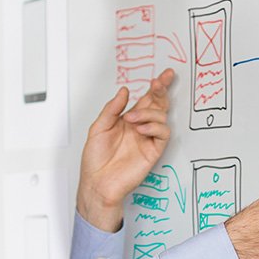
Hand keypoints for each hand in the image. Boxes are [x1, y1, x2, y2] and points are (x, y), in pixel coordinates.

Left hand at [76, 69, 175, 231]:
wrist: (98, 183)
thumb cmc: (95, 159)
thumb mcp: (98, 127)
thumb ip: (112, 109)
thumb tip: (124, 91)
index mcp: (127, 120)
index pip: (146, 100)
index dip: (156, 87)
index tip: (163, 75)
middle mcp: (140, 127)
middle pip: (158, 104)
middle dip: (162, 91)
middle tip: (161, 81)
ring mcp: (147, 138)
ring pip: (161, 116)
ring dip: (148, 112)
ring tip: (132, 119)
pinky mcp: (153, 150)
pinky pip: (163, 133)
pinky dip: (154, 126)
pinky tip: (141, 129)